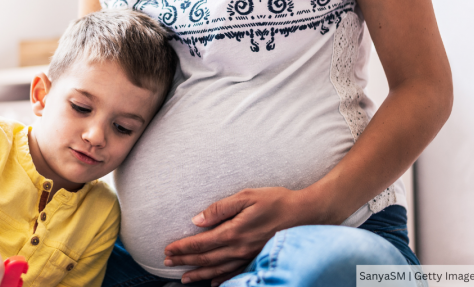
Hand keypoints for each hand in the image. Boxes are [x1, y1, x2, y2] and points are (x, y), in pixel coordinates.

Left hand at [164, 187, 321, 285]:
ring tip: (184, 277)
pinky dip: (222, 280)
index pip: (201, 243)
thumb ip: (220, 209)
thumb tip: (197, 220)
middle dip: (185, 261)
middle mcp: (239, 249)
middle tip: (167, 262)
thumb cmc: (276, 201)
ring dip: (198, 274)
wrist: (306, 214)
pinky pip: (236, 274)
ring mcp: (249, 257)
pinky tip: (214, 283)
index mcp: (233, 232)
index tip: (167, 249)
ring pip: (218, 270)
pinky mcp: (258, 259)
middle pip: (206, 259)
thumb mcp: (246, 196)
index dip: (182, 248)